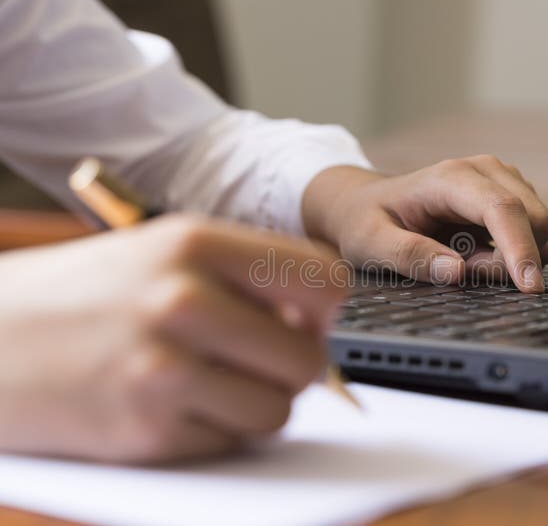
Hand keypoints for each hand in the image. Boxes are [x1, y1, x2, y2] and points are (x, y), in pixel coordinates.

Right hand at [0, 214, 343, 463]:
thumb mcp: (162, 250)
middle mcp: (182, 300)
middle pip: (309, 360)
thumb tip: (321, 320)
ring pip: (277, 411)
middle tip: (256, 361)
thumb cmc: (84, 294)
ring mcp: (162, 370)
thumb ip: (245, 274)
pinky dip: (212, 430)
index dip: (326, 310)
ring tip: (209, 382)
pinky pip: (229, 442)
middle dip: (292, 368)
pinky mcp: (144, 431)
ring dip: (254, 403)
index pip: (325, 281)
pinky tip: (172, 404)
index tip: (304, 321)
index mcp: (195, 242)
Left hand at [303, 156, 547, 291]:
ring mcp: (502, 180)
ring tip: (468, 261)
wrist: (365, 202)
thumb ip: (410, 256)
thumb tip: (457, 272)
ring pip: (542, 227)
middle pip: (535, 219)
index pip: (503, 210)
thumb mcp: (371, 244)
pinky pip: (534, 232)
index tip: (530, 287)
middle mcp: (485, 171)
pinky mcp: (510, 196)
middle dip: (514, 260)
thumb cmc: (367, 222)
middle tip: (469, 274)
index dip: (521, 249)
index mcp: (451, 178)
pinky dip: (515, 254)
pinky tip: (479, 255)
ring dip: (514, 258)